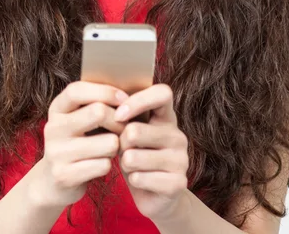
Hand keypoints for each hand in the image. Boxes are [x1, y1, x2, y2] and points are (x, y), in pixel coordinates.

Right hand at [37, 81, 129, 207]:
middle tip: (125, 129)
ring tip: (109, 149)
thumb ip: (94, 104)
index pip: (77, 90)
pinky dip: (108, 165)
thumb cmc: (76, 143)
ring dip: (116, 147)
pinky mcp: (64, 175)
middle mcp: (53, 127)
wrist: (52, 182)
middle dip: (119, 121)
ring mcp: (57, 152)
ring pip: (108, 142)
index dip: (105, 91)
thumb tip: (129, 93)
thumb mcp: (77, 119)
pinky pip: (104, 165)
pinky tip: (101, 165)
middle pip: (99, 112)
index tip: (124, 99)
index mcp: (57, 108)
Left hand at [113, 83, 189, 222]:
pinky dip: (132, 180)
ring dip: (124, 164)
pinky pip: (139, 178)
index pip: (162, 93)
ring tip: (132, 166)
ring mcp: (181, 159)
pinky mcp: (178, 183)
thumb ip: (124, 118)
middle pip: (135, 131)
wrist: (156, 196)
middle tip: (124, 150)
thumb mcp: (130, 132)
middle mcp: (178, 135)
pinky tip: (140, 180)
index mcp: (167, 117)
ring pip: (133, 157)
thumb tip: (108, 109)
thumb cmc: (137, 154)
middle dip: (120, 143)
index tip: (118, 115)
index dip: (138, 101)